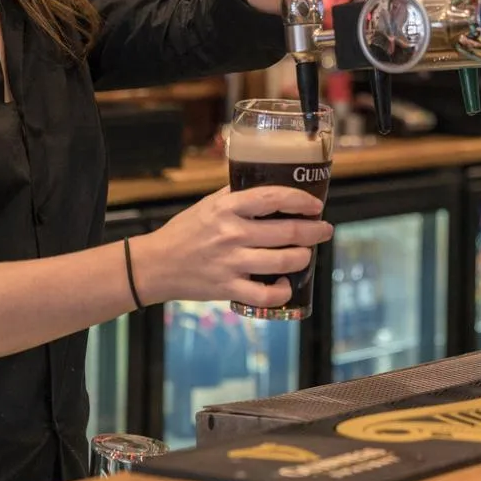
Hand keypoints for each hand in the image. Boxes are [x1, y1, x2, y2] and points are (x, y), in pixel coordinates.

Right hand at [131, 186, 333, 307]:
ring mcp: (230, 263)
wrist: (156, 265)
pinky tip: (285, 284)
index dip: (300, 200)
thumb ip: (234, 196)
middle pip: (287, 231)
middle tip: (324, 230)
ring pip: (283, 261)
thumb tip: (266, 186)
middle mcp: (231, 234)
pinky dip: (282, 291)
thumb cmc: (184, 232)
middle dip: (314, 231)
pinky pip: (265, 294)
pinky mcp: (228, 289)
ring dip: (303, 257)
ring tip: (306, 254)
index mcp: (226, 209)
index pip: (272, 198)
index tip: (315, 205)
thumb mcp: (207, 205)